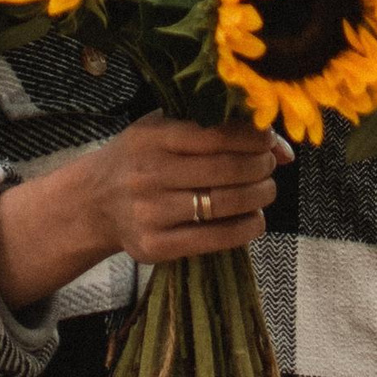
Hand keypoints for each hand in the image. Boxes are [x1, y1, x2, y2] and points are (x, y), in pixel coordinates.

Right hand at [0, 118, 287, 314]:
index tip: (267, 142)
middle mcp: (147, 173)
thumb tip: (283, 150)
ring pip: (225, 204)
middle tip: (268, 167)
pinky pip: (216, 239)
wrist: (93, 202)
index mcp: (151, 137)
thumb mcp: (166, 130)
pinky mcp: (155, 247)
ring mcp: (150, 213)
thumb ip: (220, 130)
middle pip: (226, 170)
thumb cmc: (140, 158)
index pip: (217, 135)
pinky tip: (253, 218)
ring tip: (264, 190)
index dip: (254, 139)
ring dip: (259, 196)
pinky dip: (247, 228)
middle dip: (261, 167)